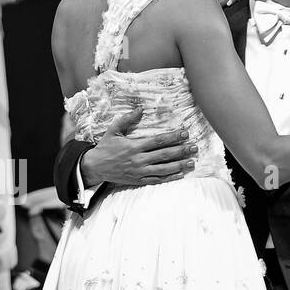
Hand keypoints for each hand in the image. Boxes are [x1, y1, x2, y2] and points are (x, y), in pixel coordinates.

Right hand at [78, 106, 196, 186]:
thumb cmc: (105, 147)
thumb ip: (127, 119)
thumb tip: (140, 108)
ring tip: (192, 162)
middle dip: (181, 151)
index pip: (158, 141)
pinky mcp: (138, 180)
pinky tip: (179, 175)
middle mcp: (139, 159)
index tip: (185, 133)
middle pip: (164, 155)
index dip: (173, 137)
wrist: (94, 167)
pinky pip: (157, 180)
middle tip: (194, 147)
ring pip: (163, 169)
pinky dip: (169, 178)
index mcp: (134, 146)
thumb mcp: (113, 130)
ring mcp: (139, 171)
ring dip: (179, 165)